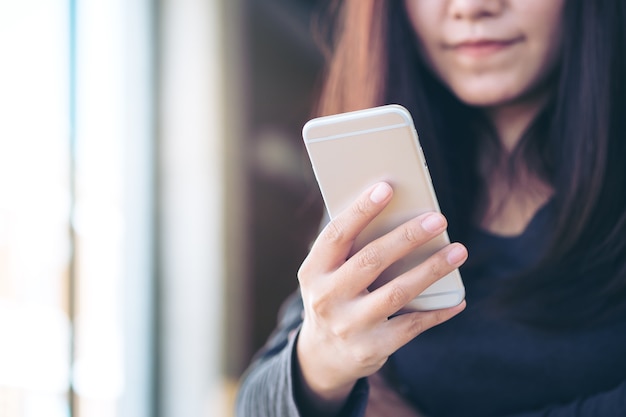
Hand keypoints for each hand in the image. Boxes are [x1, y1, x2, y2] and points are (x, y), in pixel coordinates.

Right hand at [295, 182, 466, 413]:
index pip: (336, 235)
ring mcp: (349, 325)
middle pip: (372, 260)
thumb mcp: (326, 274)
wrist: (322, 356)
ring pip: (397, 292)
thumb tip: (397, 213)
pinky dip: (438, 312)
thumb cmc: (334, 297)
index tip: (386, 188)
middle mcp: (327, 298)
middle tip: (438, 219)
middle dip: (408, 237)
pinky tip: (457, 299)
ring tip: (458, 252)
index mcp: (313, 271)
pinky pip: (412, 325)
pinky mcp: (372, 348)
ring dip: (431, 270)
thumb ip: (350, 250)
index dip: (360, 211)